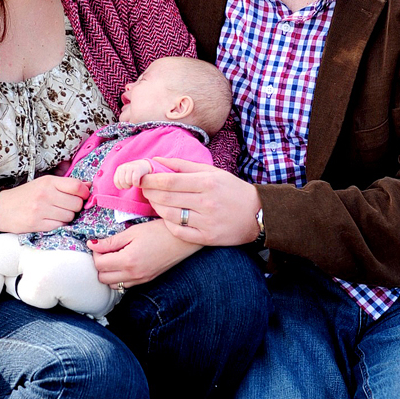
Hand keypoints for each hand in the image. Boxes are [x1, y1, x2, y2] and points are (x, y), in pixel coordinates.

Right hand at [0, 177, 89, 234]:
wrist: (1, 208)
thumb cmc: (26, 195)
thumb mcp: (44, 184)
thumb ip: (66, 185)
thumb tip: (89, 186)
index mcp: (48, 182)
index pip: (77, 186)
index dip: (84, 193)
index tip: (81, 196)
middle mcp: (45, 194)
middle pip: (76, 204)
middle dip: (75, 207)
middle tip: (66, 207)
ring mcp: (41, 210)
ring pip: (70, 217)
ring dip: (67, 217)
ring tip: (56, 214)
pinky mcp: (37, 224)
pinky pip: (59, 227)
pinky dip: (59, 225)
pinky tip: (51, 221)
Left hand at [90, 218, 197, 287]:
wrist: (182, 240)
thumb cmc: (159, 231)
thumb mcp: (133, 232)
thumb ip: (111, 241)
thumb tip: (92, 244)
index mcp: (128, 260)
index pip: (99, 264)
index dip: (95, 253)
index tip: (100, 244)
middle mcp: (133, 274)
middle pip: (103, 278)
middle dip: (99, 265)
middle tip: (105, 251)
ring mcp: (141, 280)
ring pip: (113, 285)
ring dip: (109, 273)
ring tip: (114, 258)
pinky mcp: (147, 281)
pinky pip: (126, 285)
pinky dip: (120, 278)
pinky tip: (124, 264)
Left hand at [113, 159, 152, 188]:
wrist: (144, 165)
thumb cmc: (133, 173)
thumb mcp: (125, 174)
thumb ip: (120, 179)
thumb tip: (118, 187)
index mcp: (119, 169)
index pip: (116, 182)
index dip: (121, 187)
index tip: (125, 186)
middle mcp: (124, 167)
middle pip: (122, 182)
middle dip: (127, 186)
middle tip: (131, 184)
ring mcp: (130, 167)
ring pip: (128, 182)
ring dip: (132, 185)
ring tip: (134, 183)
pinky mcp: (138, 169)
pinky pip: (135, 181)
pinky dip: (137, 184)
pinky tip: (138, 183)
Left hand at [139, 158, 261, 245]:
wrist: (258, 215)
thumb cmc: (232, 190)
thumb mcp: (213, 172)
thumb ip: (184, 166)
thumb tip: (158, 160)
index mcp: (207, 183)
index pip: (170, 181)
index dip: (151, 180)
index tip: (141, 178)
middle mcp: (206, 202)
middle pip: (167, 197)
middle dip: (150, 192)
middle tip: (143, 189)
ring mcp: (206, 222)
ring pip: (170, 215)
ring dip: (156, 208)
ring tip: (153, 201)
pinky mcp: (207, 238)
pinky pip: (179, 232)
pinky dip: (168, 224)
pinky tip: (166, 216)